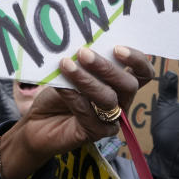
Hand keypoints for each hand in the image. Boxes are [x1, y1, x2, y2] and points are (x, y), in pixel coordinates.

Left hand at [0, 45, 152, 178]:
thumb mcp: (68, 72)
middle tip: (83, 53)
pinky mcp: (95, 133)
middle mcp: (119, 102)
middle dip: (107, 67)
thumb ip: (79, 61)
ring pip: (108, 99)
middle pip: (128, 85)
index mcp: (119, 84)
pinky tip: (61, 87)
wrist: (36, 122)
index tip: (118, 48)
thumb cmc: (55, 94)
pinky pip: (89, 114)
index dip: (137, 60)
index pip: (142, 73)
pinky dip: (74, 97)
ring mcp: (110, 119)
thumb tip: (80, 45)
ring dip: (86, 80)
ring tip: (66, 65)